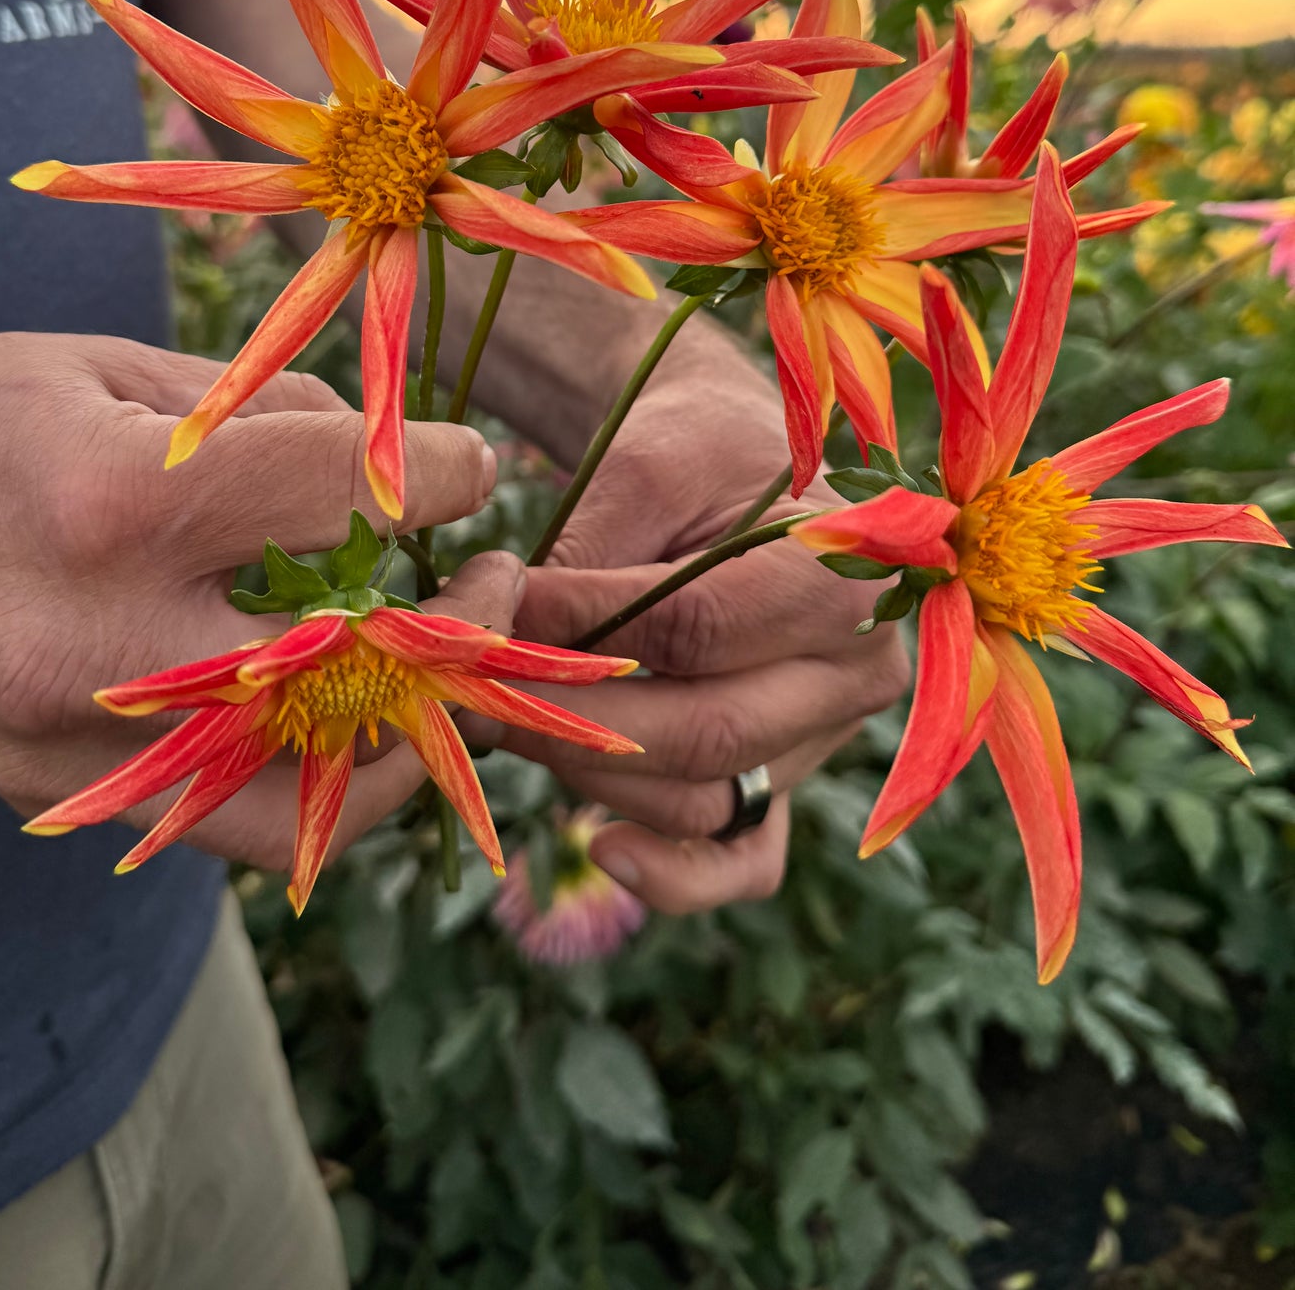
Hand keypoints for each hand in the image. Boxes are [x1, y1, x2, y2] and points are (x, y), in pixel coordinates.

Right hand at [0, 332, 498, 868]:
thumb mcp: (109, 368)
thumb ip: (262, 417)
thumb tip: (387, 457)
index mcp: (116, 500)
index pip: (340, 498)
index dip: (439, 477)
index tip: (470, 470)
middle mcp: (98, 639)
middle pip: (350, 675)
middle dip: (455, 633)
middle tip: (496, 590)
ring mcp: (74, 741)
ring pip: (303, 800)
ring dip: (403, 742)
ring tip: (440, 679)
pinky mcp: (56, 791)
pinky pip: (223, 818)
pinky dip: (305, 778)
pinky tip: (337, 717)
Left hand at [484, 319, 909, 912]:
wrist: (733, 462)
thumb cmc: (691, 451)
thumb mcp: (637, 475)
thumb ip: (579, 563)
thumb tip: (488, 642)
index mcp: (843, 573)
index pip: (696, 629)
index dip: (584, 627)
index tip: (497, 604)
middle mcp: (855, 671)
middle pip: (702, 731)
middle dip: (568, 719)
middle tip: (471, 686)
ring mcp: (825, 739)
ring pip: (698, 797)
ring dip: (586, 773)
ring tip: (502, 718)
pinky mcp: (784, 780)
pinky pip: (741, 859)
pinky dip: (675, 875)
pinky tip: (602, 852)